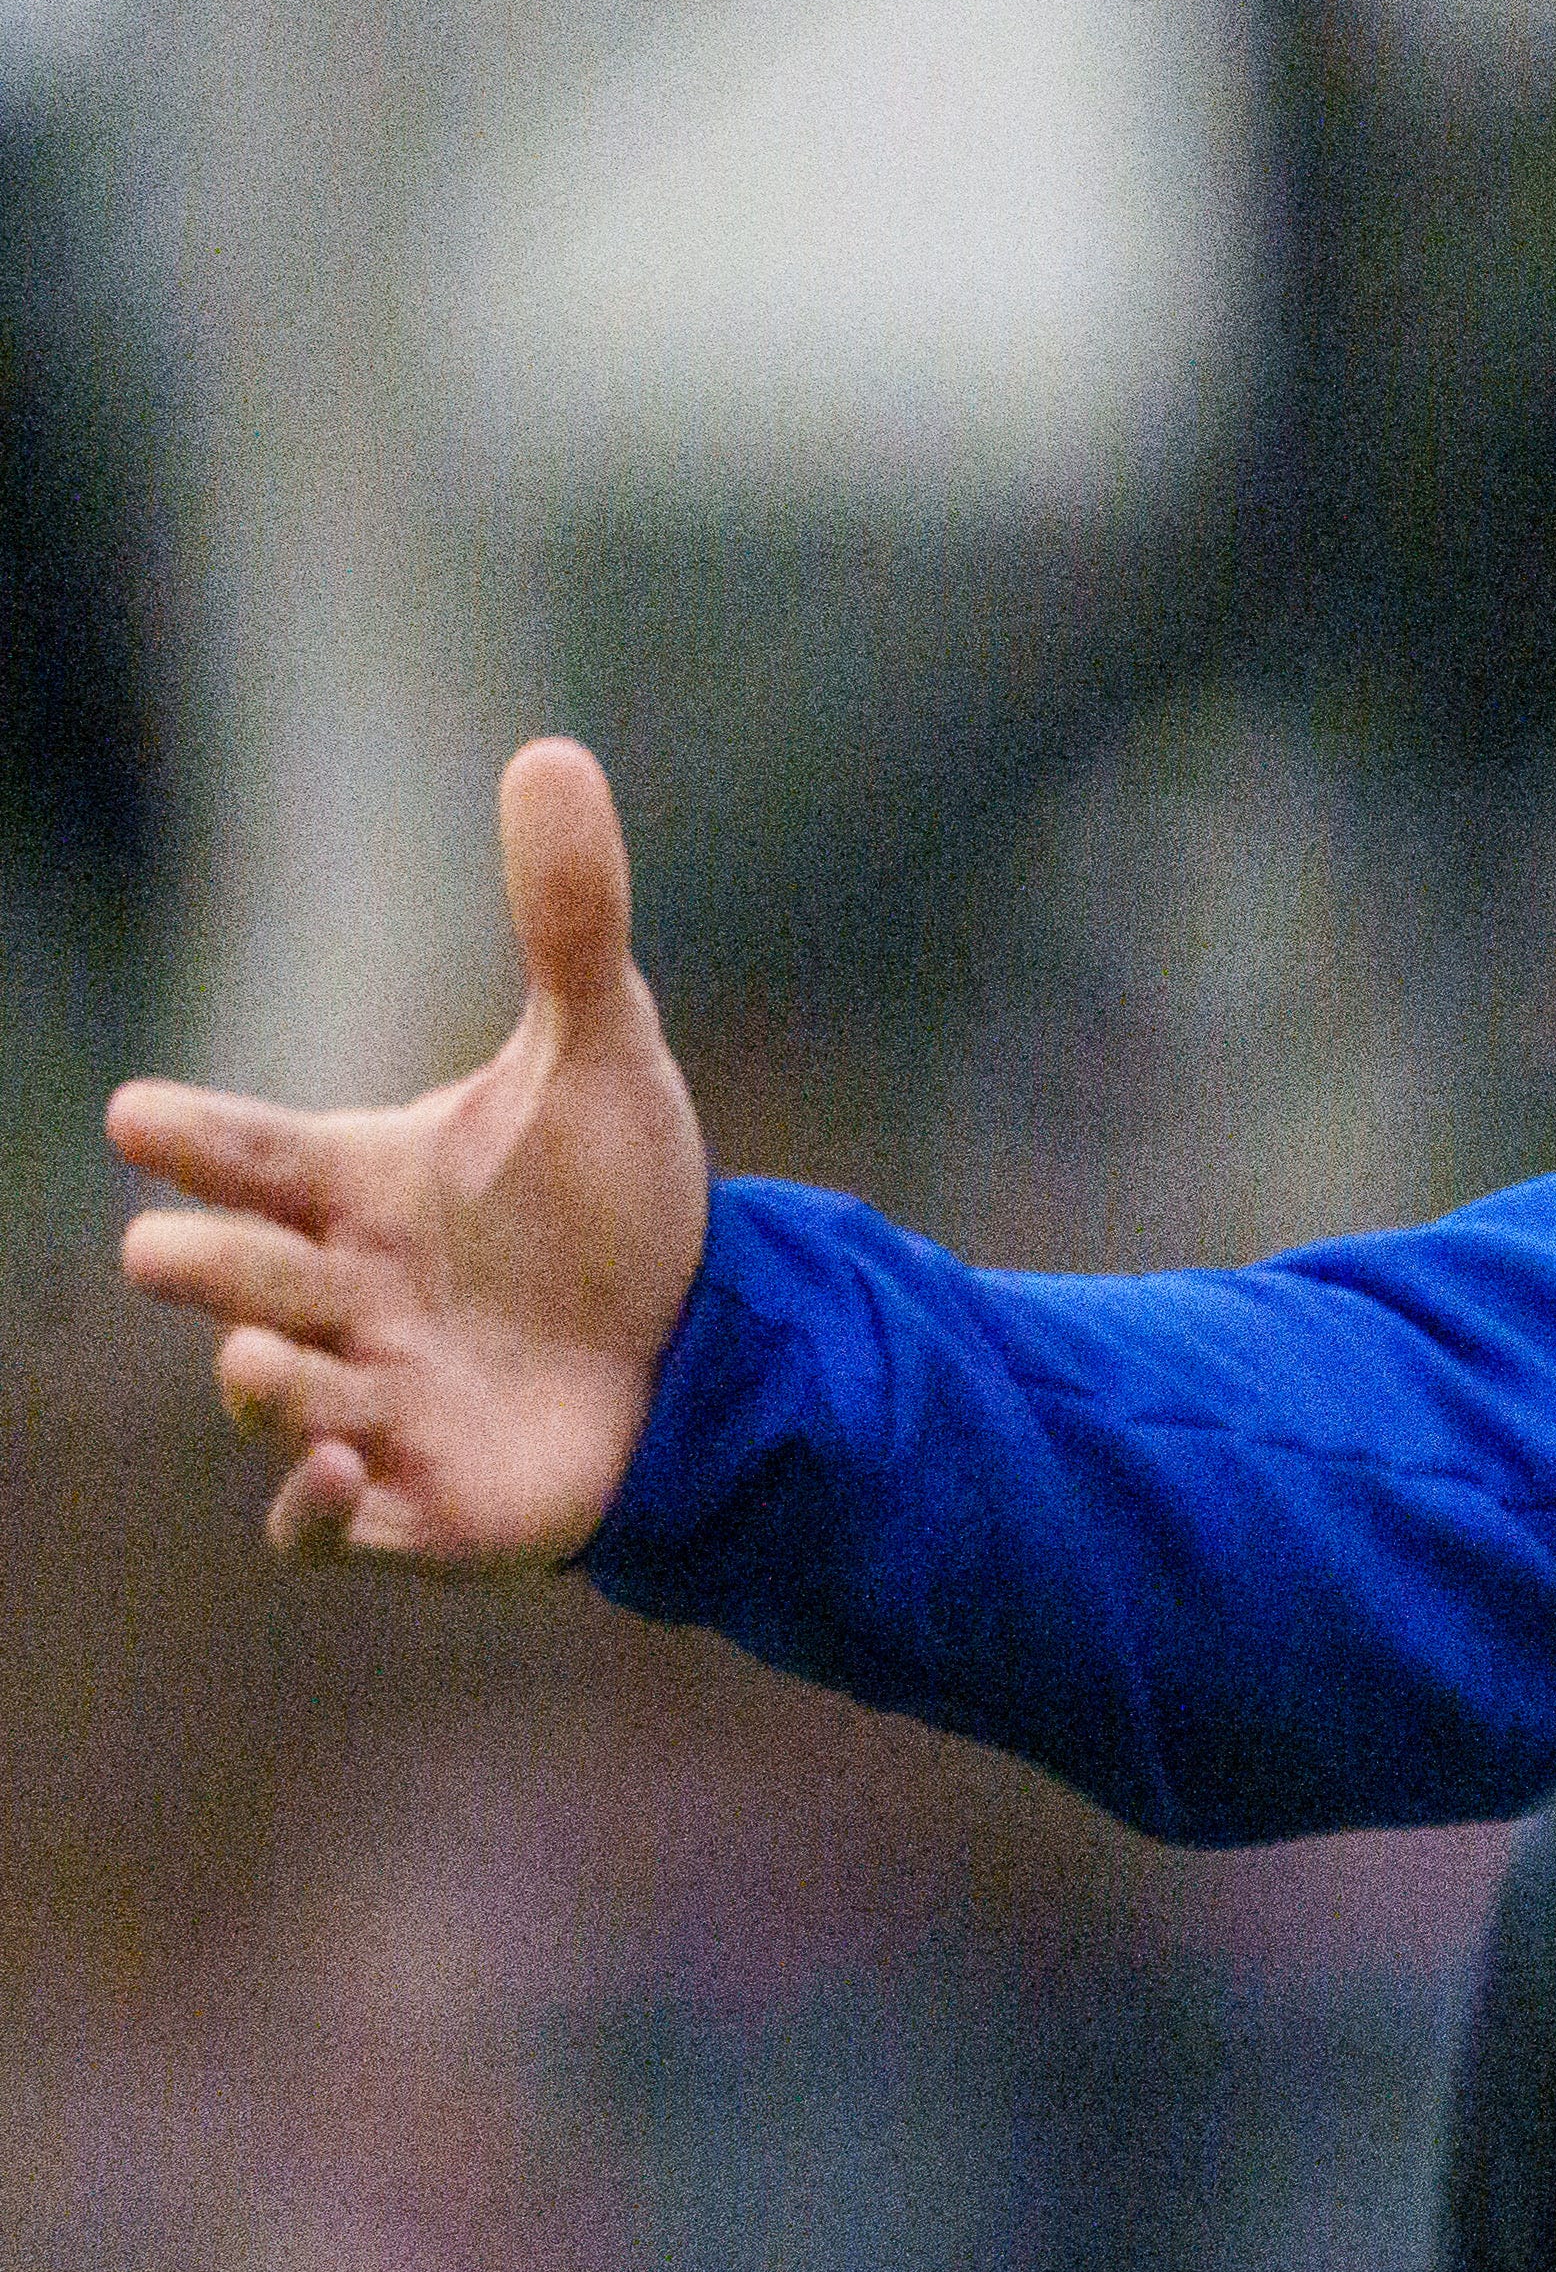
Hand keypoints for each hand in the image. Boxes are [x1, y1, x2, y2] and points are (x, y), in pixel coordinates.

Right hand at [108, 737, 713, 1567]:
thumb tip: (552, 748)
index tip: (143, 1120)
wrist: (696, 1344)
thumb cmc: (610, 1203)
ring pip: (272, 1395)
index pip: (247, 1154)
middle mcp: (339, 1292)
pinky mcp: (416, 1500)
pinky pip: (330, 1523)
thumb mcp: (600, 1054)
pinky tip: (338, 1469)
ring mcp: (367, 1398)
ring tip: (265, 1359)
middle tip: (175, 1250)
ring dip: (262, 1382)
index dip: (194, 1140)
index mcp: (355, 1187)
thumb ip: (566, 917)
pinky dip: (317, 1507)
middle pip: (238, 1275)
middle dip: (207, 1267)